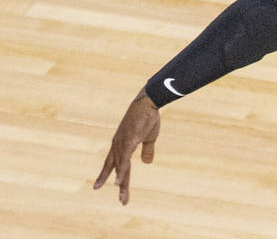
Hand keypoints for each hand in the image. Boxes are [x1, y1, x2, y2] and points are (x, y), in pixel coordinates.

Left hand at [94, 88, 160, 204]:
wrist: (148, 101)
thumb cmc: (148, 116)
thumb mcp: (148, 137)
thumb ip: (146, 150)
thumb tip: (146, 163)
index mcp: (121, 144)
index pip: (114, 163)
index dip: (109, 176)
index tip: (103, 188)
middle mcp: (118, 145)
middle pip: (117, 168)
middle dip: (119, 184)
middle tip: (121, 201)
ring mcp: (122, 143)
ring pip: (121, 167)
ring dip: (121, 181)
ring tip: (120, 195)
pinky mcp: (129, 140)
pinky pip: (124, 159)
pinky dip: (121, 171)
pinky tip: (119, 182)